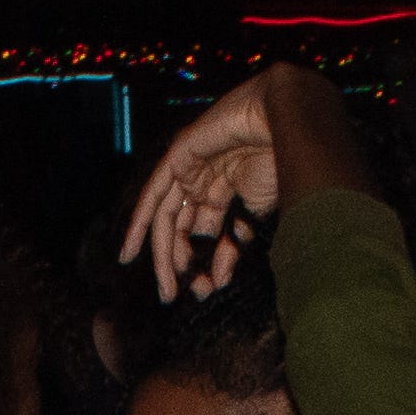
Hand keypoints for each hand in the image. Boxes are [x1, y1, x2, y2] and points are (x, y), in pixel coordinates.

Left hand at [119, 64, 360, 300]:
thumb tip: (218, 279)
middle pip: (185, 229)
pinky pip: (154, 196)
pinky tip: (129, 253)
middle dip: (181, 265)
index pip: (208, 233)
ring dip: (164, 255)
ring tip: (166, 287)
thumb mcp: (256, 213)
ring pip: (169, 218)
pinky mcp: (179, 156)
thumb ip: (234, 245)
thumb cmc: (285, 159)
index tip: (206, 292)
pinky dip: (139, 224)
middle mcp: (206, 179)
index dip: (207, 263)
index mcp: (228, 190)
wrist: (286, 118)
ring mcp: (191, 167)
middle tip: (176, 296)